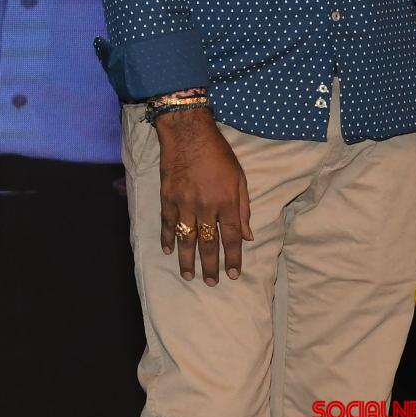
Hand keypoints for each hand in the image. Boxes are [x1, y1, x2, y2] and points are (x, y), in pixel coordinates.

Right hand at [155, 108, 251, 284]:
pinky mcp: (167, 196)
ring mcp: (184, 202)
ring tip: (189, 275)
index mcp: (227, 202)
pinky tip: (168, 250)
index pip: (231, 238)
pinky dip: (168, 237)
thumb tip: (248, 236)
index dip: (233, 258)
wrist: (188, 133)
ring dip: (187, 259)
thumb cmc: (218, 153)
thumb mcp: (239, 178)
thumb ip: (244, 208)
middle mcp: (206, 206)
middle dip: (211, 265)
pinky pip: (168, 222)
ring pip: (187, 237)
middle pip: (209, 243)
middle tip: (210, 283)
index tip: (233, 274)